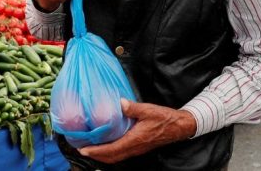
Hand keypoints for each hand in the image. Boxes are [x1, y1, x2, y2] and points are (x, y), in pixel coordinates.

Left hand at [78, 99, 196, 163]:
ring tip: (89, 148)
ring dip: (102, 155)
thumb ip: (133, 108)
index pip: (112, 150)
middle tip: (81, 149)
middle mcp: (134, 148)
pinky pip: (121, 153)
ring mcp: (137, 149)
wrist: (179, 126)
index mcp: (135, 140)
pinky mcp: (138, 147)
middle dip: (95, 155)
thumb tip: (120, 103)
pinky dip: (110, 152)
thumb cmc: (164, 118)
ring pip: (116, 156)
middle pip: (111, 157)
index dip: (97, 151)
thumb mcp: (148, 110)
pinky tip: (105, 144)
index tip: (84, 149)